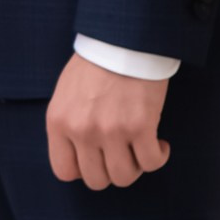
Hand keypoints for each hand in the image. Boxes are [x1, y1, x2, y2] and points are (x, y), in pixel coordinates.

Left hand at [47, 50, 170, 190]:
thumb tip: (79, 154)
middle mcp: (82, 131)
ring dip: (136, 166)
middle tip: (123, 153)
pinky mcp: (140, 127)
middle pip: (97, 179)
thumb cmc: (96, 63)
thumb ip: (68, 125)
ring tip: (140, 148)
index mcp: (59, 122)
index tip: (98, 159)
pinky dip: (158, 157)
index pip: (64, 172)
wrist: (124, 40)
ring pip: (124, 176)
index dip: (84, 171)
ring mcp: (110, 131)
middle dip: (111, 170)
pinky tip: (159, 143)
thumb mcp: (66, 94)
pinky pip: (151, 162)